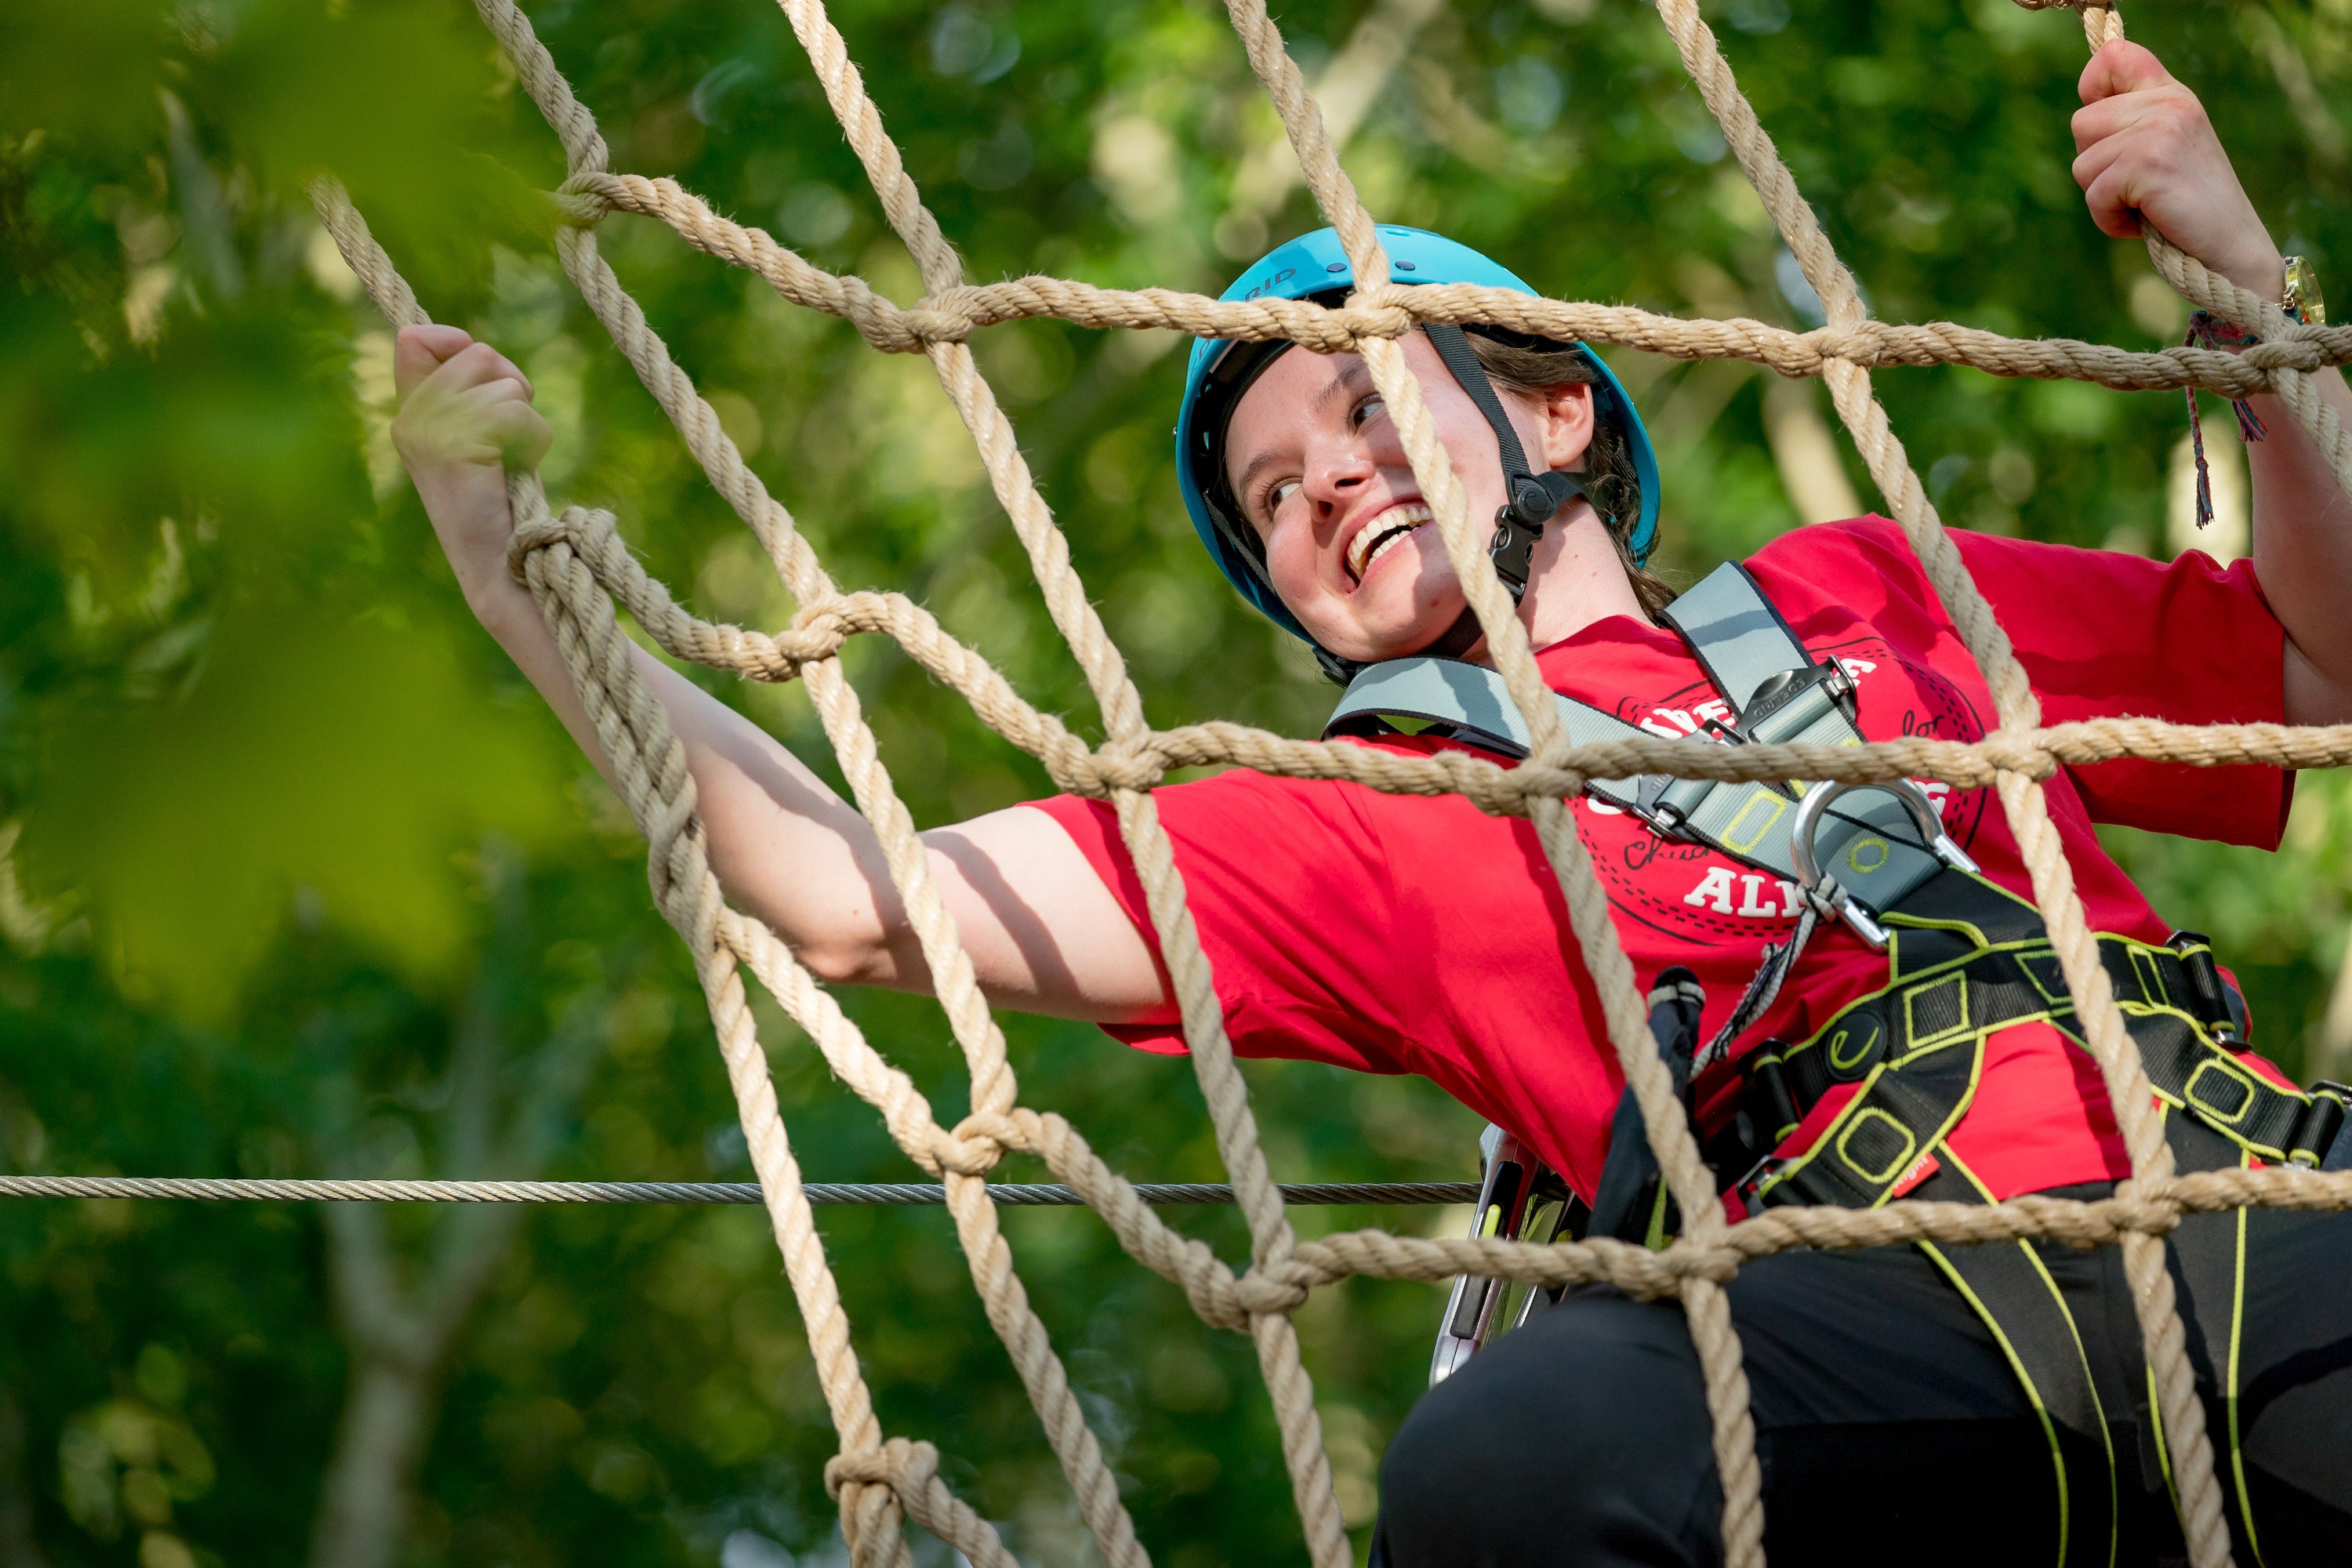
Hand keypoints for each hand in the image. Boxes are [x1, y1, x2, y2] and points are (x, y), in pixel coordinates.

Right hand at [390, 324, 552, 610]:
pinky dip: (534, 438)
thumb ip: (469, 393)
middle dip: (512, 384)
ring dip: (527, 418)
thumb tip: (473, 346)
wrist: (501, 566)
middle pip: (476, 352)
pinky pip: (515, 411)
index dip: (458, 342)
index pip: (415, 337)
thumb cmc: (501, 504)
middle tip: (513, 433)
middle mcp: (408, 419)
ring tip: (513, 460)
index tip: (489, 376)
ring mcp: (427, 431)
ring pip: (503, 380)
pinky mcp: (454, 446)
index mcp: (409, 414)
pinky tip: (519, 469)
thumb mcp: (478, 436)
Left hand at [2072, 42, 2283, 302]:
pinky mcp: (2148, 163)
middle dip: (2096, 165)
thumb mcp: (2166, 149)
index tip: (2104, 127)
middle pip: (2081, 123)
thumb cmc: (2188, 207)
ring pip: (2082, 164)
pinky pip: (2094, 194)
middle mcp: (2169, 103)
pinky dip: (2109, 219)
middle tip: (2137, 185)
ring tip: (2144, 205)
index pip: (2115, 55)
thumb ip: (2133, 123)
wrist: (2230, 249)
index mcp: (2172, 94)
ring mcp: (2160, 131)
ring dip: (2103, 198)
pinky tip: (2143, 222)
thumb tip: (2084, 111)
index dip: (2093, 86)